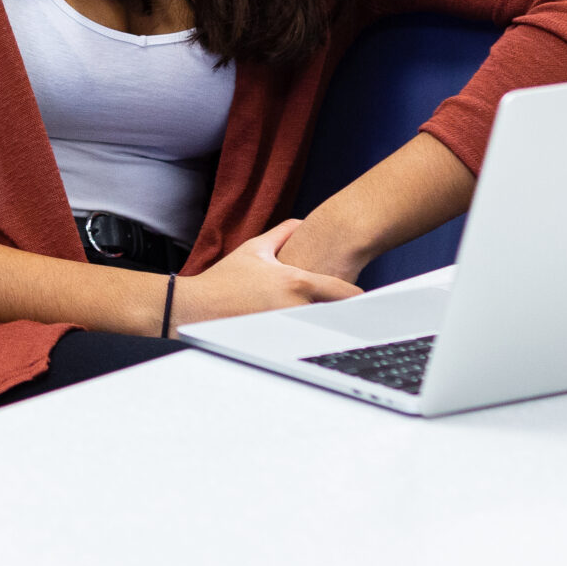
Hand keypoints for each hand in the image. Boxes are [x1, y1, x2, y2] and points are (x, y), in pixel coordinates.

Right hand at [170, 220, 361, 329]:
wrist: (198, 307)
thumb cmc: (226, 278)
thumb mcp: (254, 249)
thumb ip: (282, 233)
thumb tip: (302, 222)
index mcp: (296, 282)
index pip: (342, 292)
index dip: (359, 295)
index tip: (368, 298)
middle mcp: (297, 307)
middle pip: (339, 316)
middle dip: (348, 314)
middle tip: (363, 317)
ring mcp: (289, 329)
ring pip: (324, 331)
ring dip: (331, 329)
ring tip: (344, 331)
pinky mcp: (279, 343)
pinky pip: (304, 341)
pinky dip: (310, 339)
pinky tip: (314, 340)